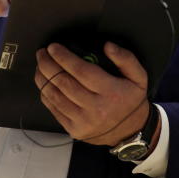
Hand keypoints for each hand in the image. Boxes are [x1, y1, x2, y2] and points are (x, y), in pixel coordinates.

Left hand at [34, 41, 151, 145]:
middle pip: (64, 83)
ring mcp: (83, 121)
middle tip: (41, 53)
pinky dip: (46, 94)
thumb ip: (126, 58)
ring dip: (43, 78)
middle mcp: (96, 108)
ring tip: (40, 65)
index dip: (64, 57)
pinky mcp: (74, 129)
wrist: (130, 131)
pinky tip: (44, 83)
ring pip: (55, 96)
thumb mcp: (138, 77)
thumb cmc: (131, 99)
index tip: (53, 47)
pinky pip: (54, 109)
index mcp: (111, 92)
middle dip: (48, 65)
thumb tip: (107, 46)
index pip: (81, 71)